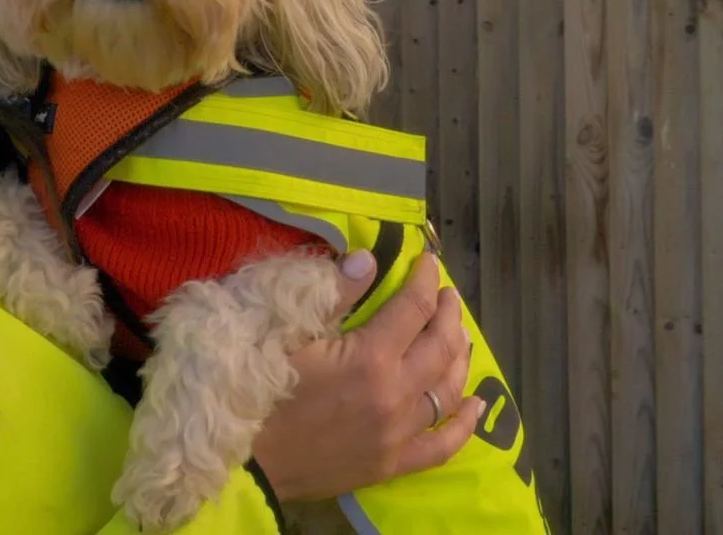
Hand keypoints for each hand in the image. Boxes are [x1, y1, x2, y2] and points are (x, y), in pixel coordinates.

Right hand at [248, 250, 481, 501]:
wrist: (246, 459)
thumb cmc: (260, 387)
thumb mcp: (290, 332)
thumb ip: (335, 295)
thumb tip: (369, 259)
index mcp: (370, 358)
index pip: (413, 309)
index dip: (424, 281)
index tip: (428, 263)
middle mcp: (395, 395)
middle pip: (440, 347)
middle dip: (449, 314)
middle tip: (449, 295)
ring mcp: (397, 433)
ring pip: (448, 391)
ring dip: (461, 358)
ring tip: (461, 336)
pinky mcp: (392, 463)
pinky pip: (442, 446)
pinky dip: (464, 424)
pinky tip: (476, 405)